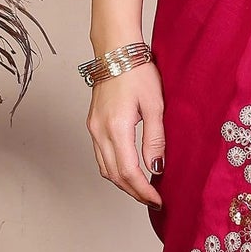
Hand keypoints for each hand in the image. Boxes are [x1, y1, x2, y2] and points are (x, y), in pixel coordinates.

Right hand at [87, 61, 164, 205]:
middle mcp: (99, 131)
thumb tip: (157, 168)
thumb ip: (155, 139)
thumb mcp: (154, 105)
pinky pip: (100, 156)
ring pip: (105, 168)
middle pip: (114, 175)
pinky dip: (114, 169)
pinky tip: (129, 170)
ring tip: (143, 189)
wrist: (116, 51)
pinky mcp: (93, 124)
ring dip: (123, 183)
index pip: (128, 171)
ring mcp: (93, 128)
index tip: (158, 200)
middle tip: (153, 200)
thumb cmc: (137, 72)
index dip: (143, 190)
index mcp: (116, 127)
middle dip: (134, 192)